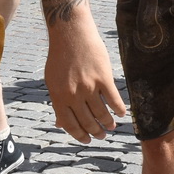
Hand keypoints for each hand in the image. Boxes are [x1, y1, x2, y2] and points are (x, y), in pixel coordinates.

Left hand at [44, 21, 125, 142]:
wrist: (71, 33)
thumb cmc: (61, 57)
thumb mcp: (53, 81)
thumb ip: (58, 102)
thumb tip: (59, 124)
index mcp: (58, 96)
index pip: (70, 124)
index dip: (79, 135)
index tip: (87, 140)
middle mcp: (73, 94)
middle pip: (87, 122)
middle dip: (95, 132)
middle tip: (101, 136)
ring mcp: (89, 86)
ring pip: (102, 114)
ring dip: (108, 123)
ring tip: (111, 127)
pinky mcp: (104, 78)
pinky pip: (114, 100)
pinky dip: (119, 109)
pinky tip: (121, 113)